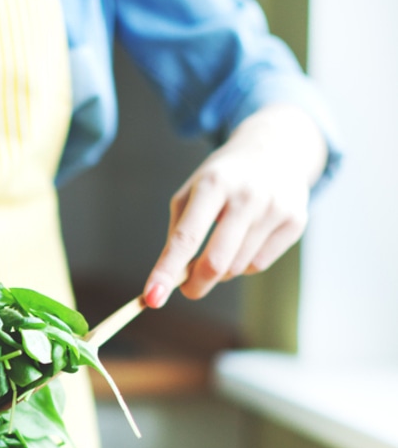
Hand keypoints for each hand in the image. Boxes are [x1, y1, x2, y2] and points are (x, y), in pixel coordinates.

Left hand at [142, 104, 327, 307]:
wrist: (275, 149)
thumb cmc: (221, 179)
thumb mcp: (191, 193)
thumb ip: (179, 234)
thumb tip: (172, 280)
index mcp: (213, 185)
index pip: (186, 238)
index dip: (167, 271)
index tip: (151, 299)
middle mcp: (247, 195)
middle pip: (215, 262)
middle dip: (196, 285)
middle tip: (187, 289)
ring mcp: (275, 208)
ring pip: (237, 268)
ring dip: (221, 270)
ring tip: (222, 244)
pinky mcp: (296, 221)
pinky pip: (259, 264)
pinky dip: (244, 263)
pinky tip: (246, 239)